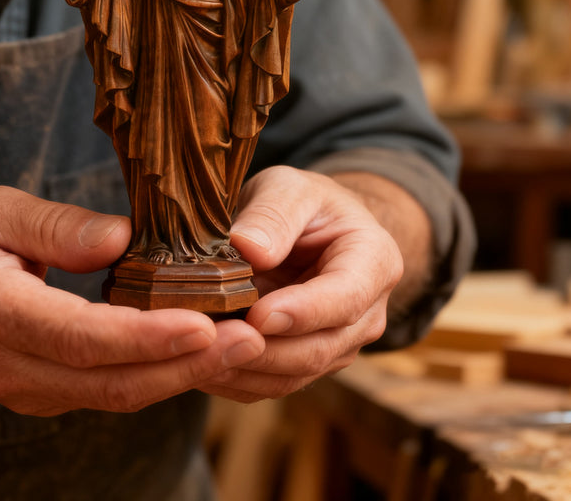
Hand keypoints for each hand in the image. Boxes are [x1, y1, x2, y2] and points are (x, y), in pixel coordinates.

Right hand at [0, 187, 264, 433]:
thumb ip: (53, 226)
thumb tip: (122, 238)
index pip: (78, 334)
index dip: (145, 335)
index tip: (204, 323)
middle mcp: (11, 365)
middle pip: (109, 379)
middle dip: (185, 364)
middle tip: (250, 338)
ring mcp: (29, 390)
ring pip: (117, 395)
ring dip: (183, 375)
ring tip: (244, 345)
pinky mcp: (47, 394)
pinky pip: (110, 391)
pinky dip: (160, 375)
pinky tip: (202, 351)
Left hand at [199, 167, 402, 402]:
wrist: (313, 227)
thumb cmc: (304, 203)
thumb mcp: (290, 187)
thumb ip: (274, 213)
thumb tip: (248, 249)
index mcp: (374, 262)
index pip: (345, 297)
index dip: (303, 312)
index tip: (259, 315)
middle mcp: (366, 315)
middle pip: (318, 348)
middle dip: (263, 350)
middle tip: (213, 340)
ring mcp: (337, 345)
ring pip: (291, 375)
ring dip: (242, 369)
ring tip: (196, 354)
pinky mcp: (304, 363)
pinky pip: (269, 384)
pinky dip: (233, 378)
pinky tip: (197, 364)